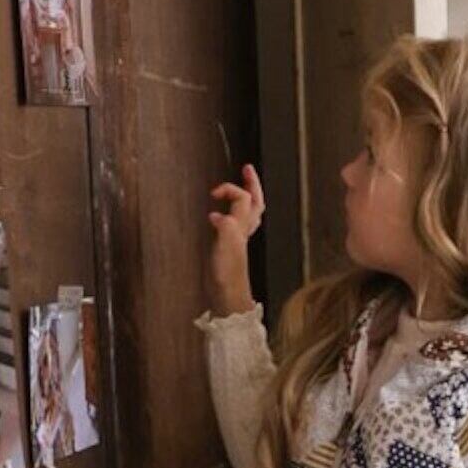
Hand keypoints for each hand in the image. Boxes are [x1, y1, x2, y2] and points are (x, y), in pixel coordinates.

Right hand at [206, 163, 264, 315]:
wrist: (228, 299)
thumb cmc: (226, 276)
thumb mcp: (225, 249)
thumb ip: (225, 229)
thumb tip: (218, 215)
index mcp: (242, 228)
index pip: (243, 199)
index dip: (230, 190)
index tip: (213, 194)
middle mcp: (243, 231)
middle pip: (254, 203)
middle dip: (252, 184)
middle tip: (247, 168)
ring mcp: (239, 240)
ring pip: (249, 213)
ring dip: (247, 197)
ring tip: (242, 185)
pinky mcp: (232, 248)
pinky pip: (238, 225)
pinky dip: (234, 214)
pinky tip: (225, 216)